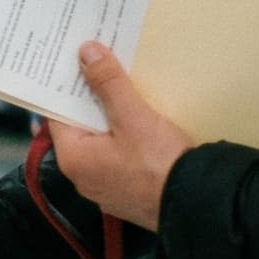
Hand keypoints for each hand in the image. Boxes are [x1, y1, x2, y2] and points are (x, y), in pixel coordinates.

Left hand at [46, 43, 194, 230]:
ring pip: (103, 143)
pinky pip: (120, 158)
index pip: (59, 114)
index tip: (74, 63)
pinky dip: (126, 139)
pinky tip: (142, 123)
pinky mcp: (130, 192)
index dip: (67, 87)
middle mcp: (83, 177)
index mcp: (73, 159)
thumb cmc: (160, 165)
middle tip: (101, 68)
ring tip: (123, 89)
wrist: (199, 206)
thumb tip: (86, 52)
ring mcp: (107, 188)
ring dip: (112, 119)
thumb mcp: (133, 118)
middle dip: (92, 100)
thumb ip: (108, 84)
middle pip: (82, 128)